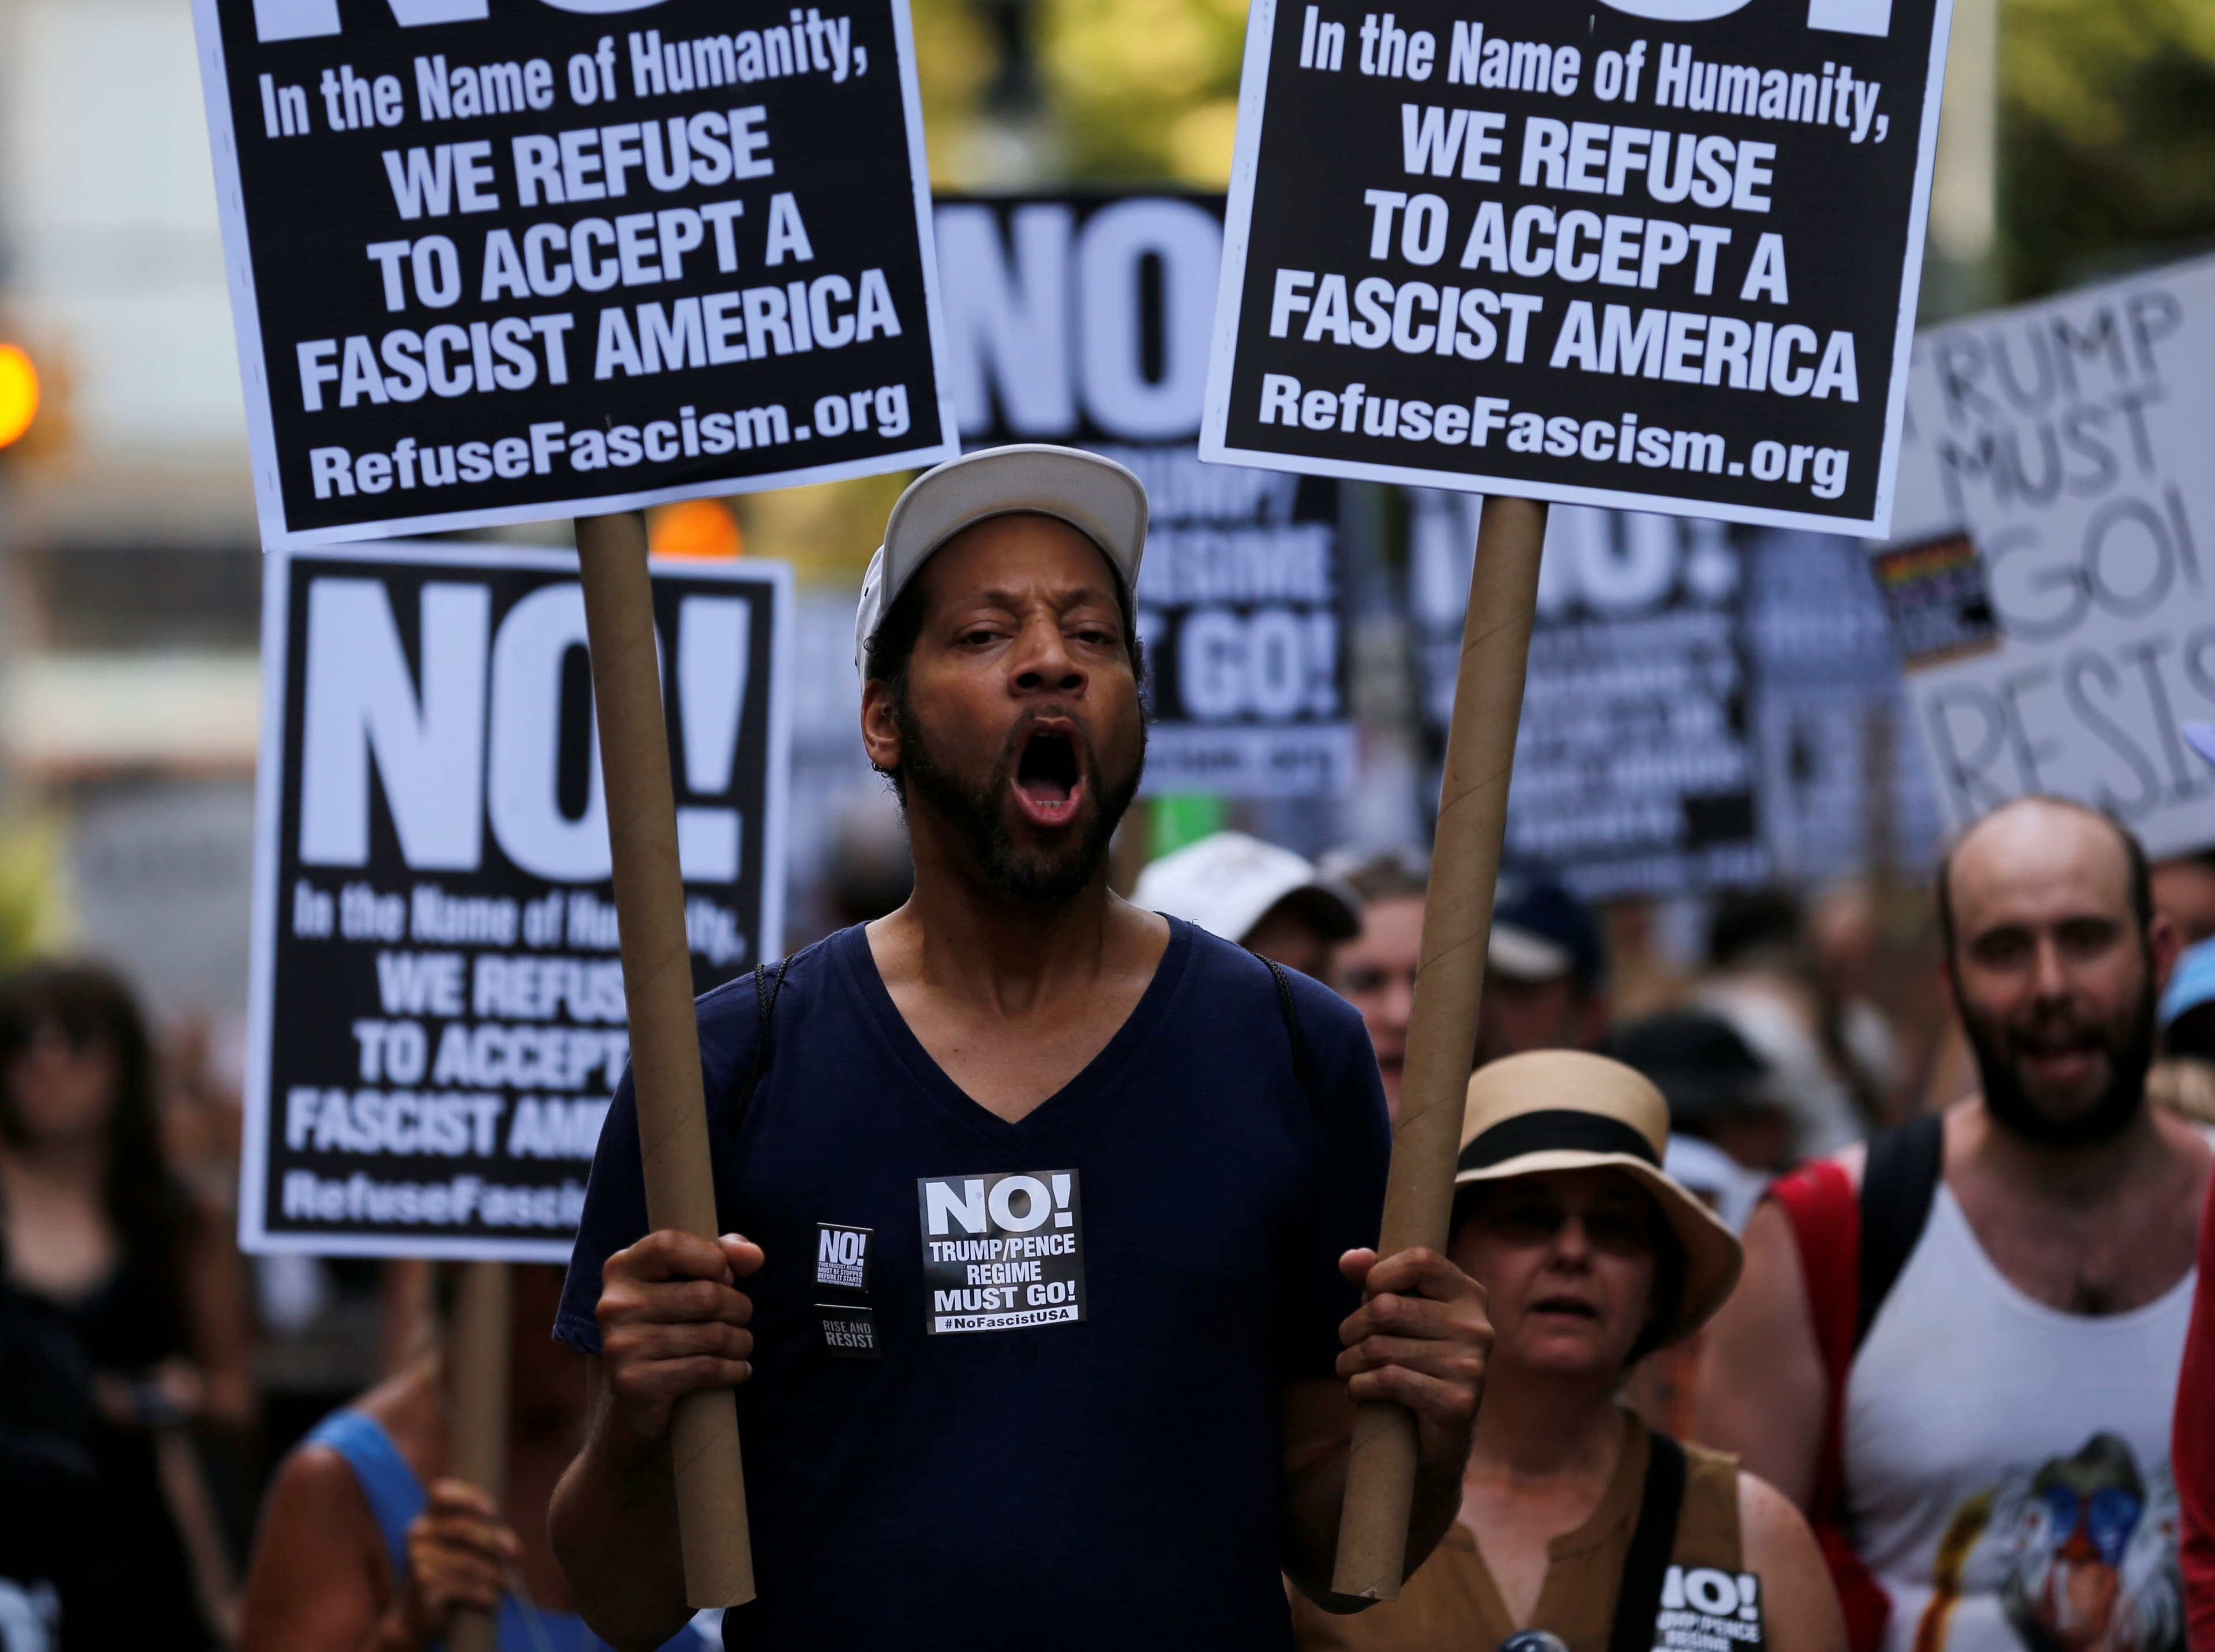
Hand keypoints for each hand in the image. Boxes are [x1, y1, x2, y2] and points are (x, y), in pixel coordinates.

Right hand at [396, 1479, 518, 1645]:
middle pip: (463, 1529)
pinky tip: (494, 1601)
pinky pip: (463, 1587)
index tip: (493, 1510)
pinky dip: (484, 1594)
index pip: (441, 1495)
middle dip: (495, 1541)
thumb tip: (511, 1546)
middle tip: (517, 1555)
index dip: (467, 1497)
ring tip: (508, 1584)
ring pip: (467, 1562)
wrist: (418, 1616)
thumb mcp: (459, 1550)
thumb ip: (479, 1535)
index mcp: (426, 1518)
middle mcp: (417, 1535)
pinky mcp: (422, 1586)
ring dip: (494, 1574)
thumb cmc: (447, 1574)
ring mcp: (417, 1560)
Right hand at [597, 1230, 763, 1443]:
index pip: (669, 1244)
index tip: (726, 1277)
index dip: (711, 1259)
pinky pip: (705, 1369)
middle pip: (704, 1295)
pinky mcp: (634, 1383)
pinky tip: (737, 1370)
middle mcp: (613, 1304)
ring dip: (740, 1341)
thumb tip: (753, 1255)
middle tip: (740, 1317)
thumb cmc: (673, 1323)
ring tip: (740, 1345)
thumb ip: (723, 1255)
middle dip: (739, 1307)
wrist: (639, 1396)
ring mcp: (620, 1345)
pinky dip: (732, 1370)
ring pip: (711, 1335)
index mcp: (621, 1268)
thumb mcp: (692, 1278)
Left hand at [1335, 1247, 1492, 1468]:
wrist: (1439, 1436)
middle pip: (1387, 1307)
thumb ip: (1374, 1281)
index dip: (1380, 1273)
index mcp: (1469, 1295)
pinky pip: (1388, 1380)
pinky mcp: (1458, 1402)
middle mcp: (1477, 1326)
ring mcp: (1471, 1366)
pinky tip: (1358, 1390)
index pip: (1420, 1259)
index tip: (1369, 1295)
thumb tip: (1349, 1258)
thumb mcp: (1396, 1314)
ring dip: (1349, 1361)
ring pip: (1379, 1347)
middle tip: (1348, 1342)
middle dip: (1351, 1327)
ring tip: (1349, 1369)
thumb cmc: (1413, 1359)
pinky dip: (1360, 1386)